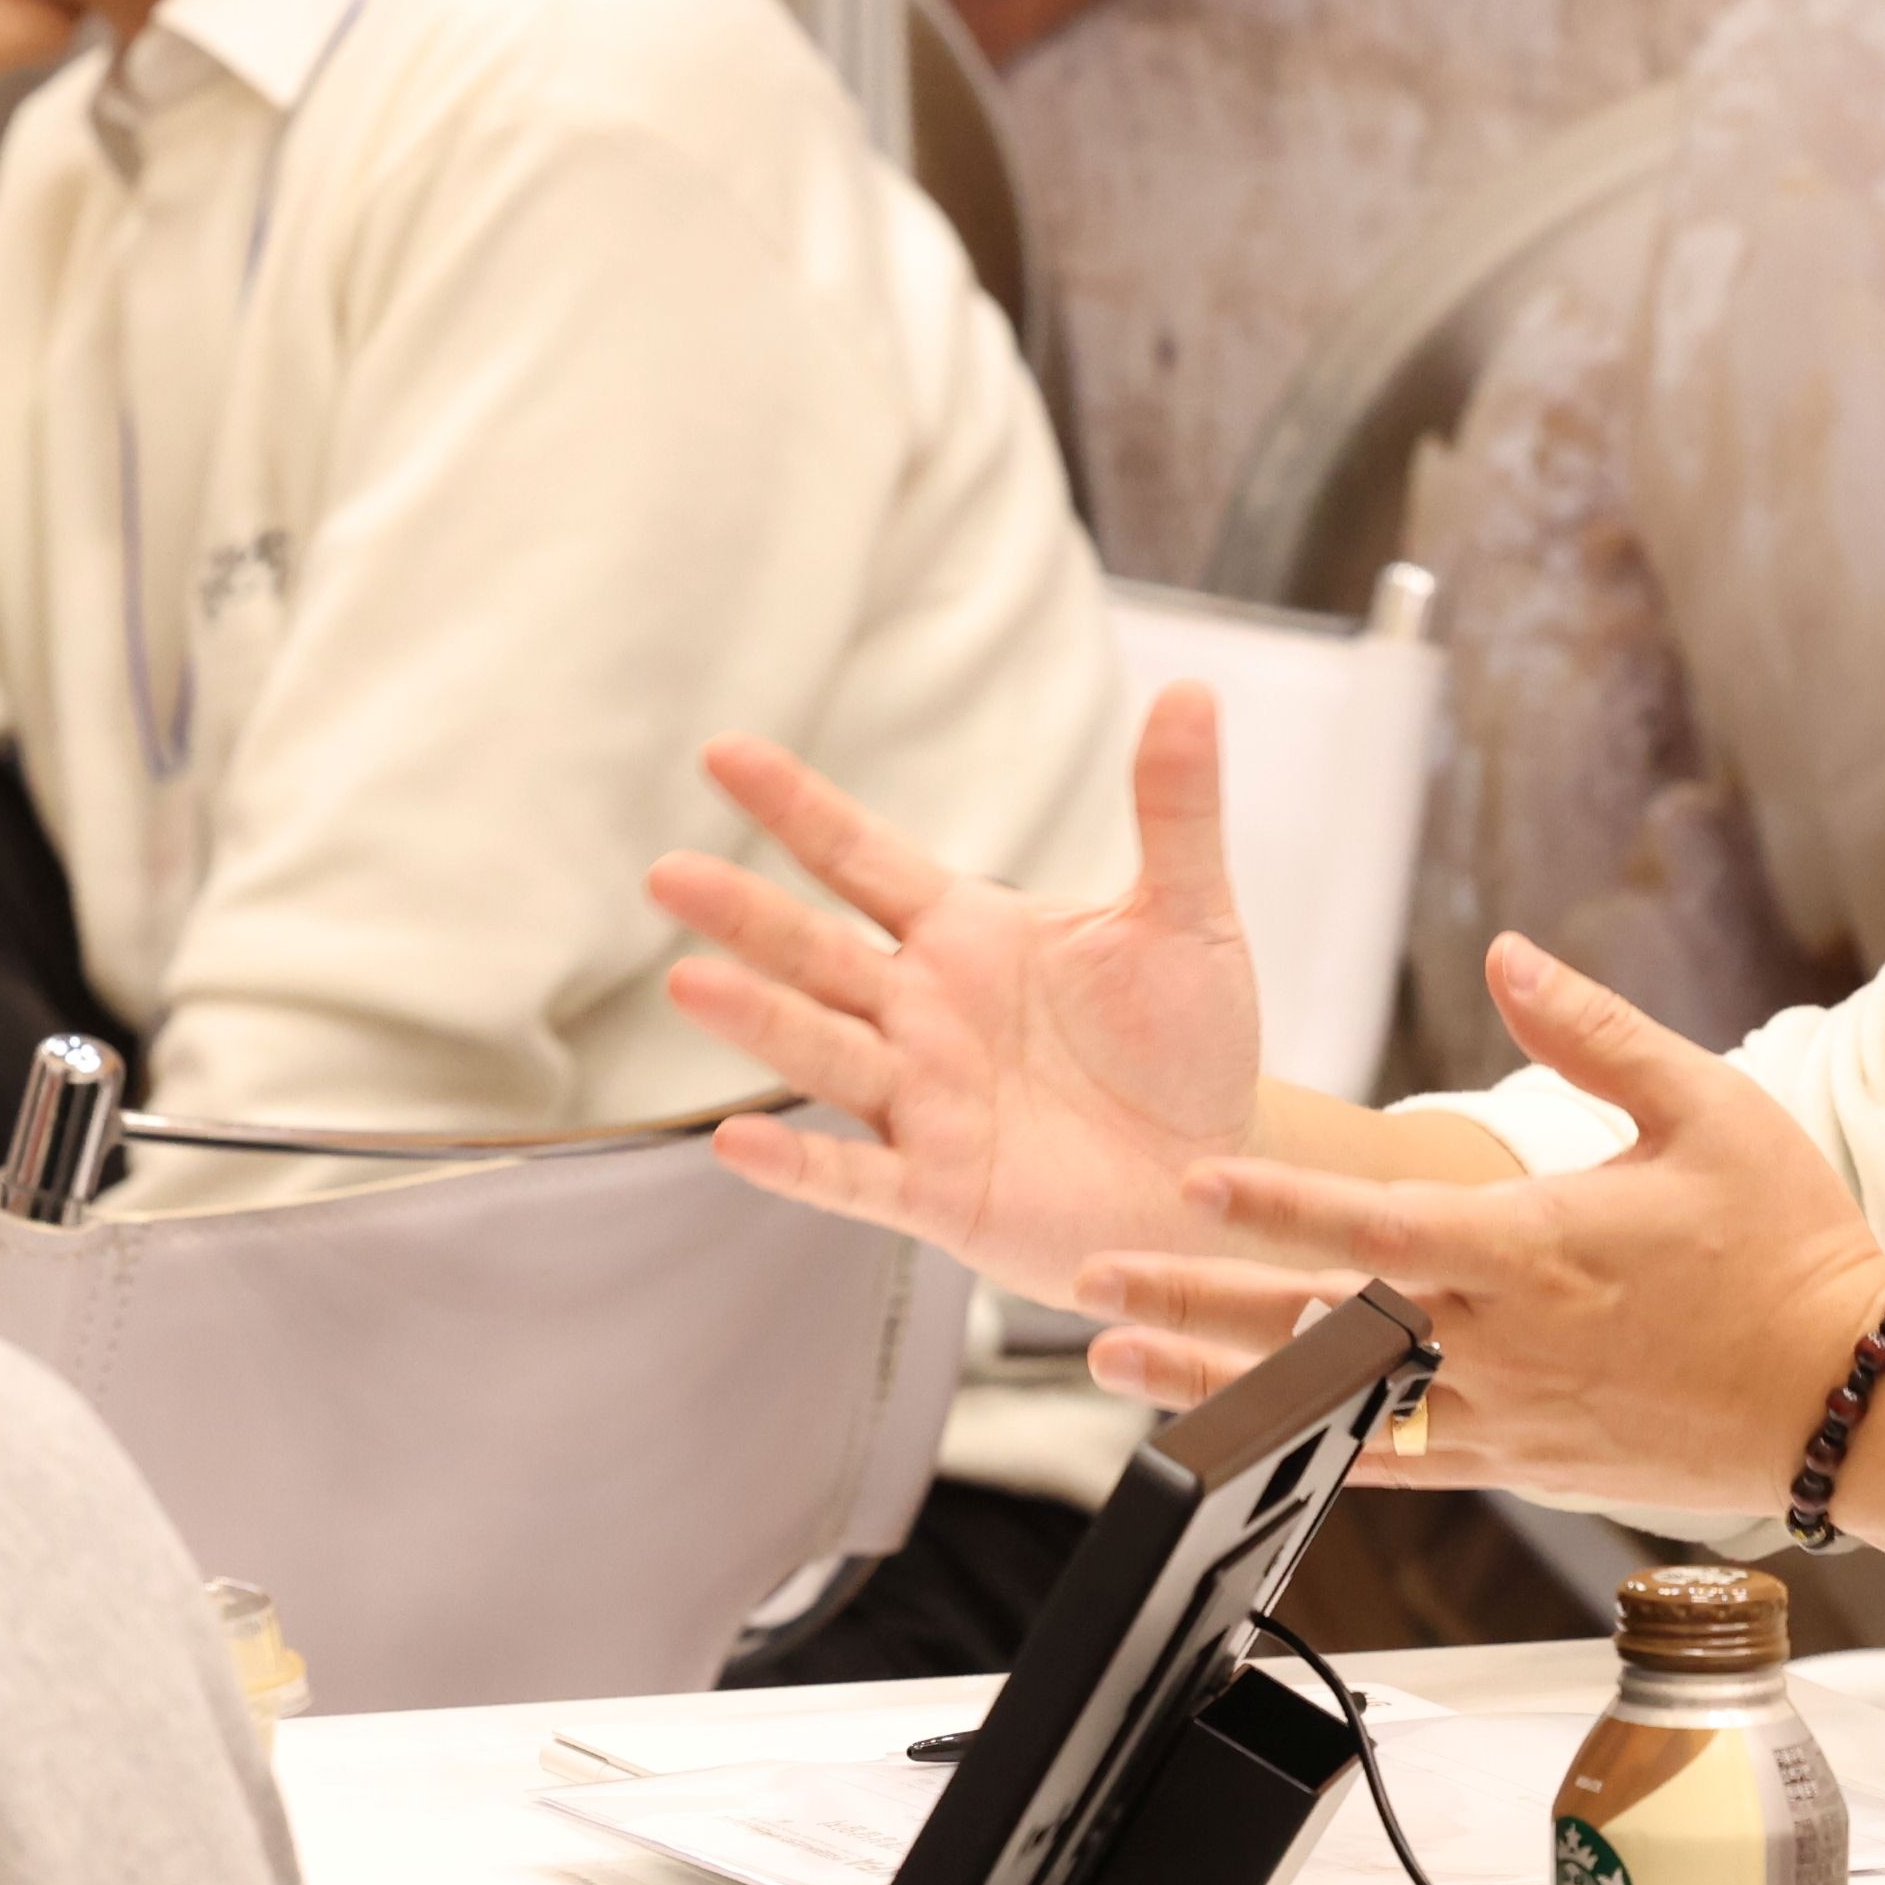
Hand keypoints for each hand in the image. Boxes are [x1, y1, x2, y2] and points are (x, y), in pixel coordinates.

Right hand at [654, 684, 1265, 1301]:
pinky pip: (855, 1177)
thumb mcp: (1189, 919)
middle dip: (745, 915)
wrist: (1215, 1179)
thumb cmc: (1189, 1048)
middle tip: (669, 875)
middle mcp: (923, 1014)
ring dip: (758, 1021)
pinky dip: (797, 1164)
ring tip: (689, 983)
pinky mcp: (939, 1192)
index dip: (796, 808)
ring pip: (823, 1052)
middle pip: (814, 953)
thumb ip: (1176, 812)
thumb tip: (1192, 691)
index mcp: (966, 936)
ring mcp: (922, 1104)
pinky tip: (738, 1143)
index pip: (861, 858)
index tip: (724, 755)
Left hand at [1076, 936, 1884, 1523]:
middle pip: (1320, 1323)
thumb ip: (1596, 1033)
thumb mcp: (1710, 1109)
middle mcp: (1503, 1342)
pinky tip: (1228, 1443)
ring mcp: (1503, 1417)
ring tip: (1117, 1370)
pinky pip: (1390, 1470)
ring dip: (1216, 1389)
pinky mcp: (1516, 1468)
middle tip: (1091, 1286)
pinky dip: (1302, 1454)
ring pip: (1333, 1409)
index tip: (1194, 1178)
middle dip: (1194, 1304)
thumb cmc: (1788, 1250)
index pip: (1382, 1222)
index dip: (1281, 1200)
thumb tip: (1508, 954)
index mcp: (1537, 1248)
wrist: (1850, 1399)